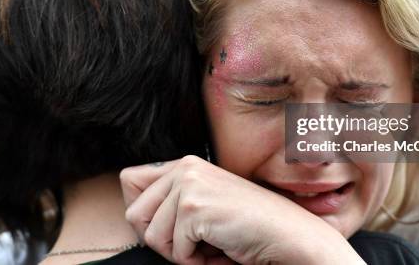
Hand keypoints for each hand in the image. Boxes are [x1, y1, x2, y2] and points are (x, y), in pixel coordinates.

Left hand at [120, 155, 364, 264]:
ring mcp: (189, 185)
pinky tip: (222, 247)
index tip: (175, 226)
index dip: (144, 214)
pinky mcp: (194, 207)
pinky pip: (174, 251)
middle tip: (198, 239)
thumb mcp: (205, 207)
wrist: (289, 237)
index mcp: (185, 163)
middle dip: (163, 239)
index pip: (129, 181)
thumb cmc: (248, 228)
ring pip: (150, 236)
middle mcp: (184, 167)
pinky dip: (196, 261)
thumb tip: (131, 211)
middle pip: (133, 214)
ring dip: (181, 252)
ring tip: (213, 243)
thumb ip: (172, 201)